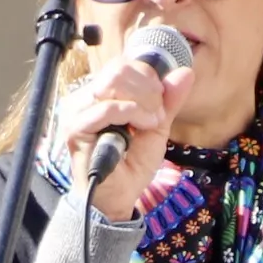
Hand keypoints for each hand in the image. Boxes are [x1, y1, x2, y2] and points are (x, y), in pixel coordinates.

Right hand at [52, 40, 186, 222]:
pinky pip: (107, 107)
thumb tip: (185, 72)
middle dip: (148, 89)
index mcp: (101, 93)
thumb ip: (168, 100)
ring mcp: (77, 111)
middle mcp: (85, 97)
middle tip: (157, 115)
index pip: (123, 64)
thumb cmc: (131, 164)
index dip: (148, 77)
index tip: (161, 103)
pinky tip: (140, 128)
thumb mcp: (157, 127)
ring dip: (142, 102)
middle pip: (119, 68)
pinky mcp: (76, 128)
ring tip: (149, 123)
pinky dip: (131, 113)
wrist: (118, 198)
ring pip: (114, 82)